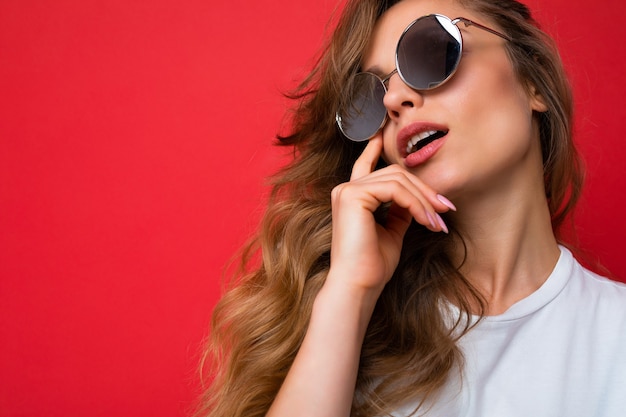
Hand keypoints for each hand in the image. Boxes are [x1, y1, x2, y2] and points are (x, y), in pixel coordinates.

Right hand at [328, 136, 454, 294]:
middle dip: (424, 190)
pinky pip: (394, 190)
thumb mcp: (391, 231)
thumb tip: (415, 199)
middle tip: (446, 210)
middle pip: (394, 174)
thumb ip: (399, 211)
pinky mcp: (352, 195)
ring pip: (397, 179)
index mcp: (352, 197)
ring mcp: (347, 190)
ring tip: (438, 222)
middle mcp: (346, 190)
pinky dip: (415, 204)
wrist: (359, 286)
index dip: (373, 149)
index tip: (380, 134)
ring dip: (424, 200)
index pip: (364, 165)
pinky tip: (426, 221)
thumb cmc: (373, 265)